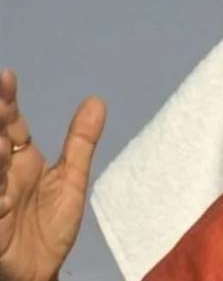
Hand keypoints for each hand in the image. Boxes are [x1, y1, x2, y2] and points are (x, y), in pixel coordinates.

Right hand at [0, 69, 105, 280]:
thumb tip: (96, 100)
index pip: (9, 125)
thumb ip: (80, 142)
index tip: (7, 77)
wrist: (40, 274)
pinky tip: (1, 194)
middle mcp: (1, 176)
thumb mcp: (70, 180)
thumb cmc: (47, 228)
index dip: (6, 102)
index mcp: (19, 161)